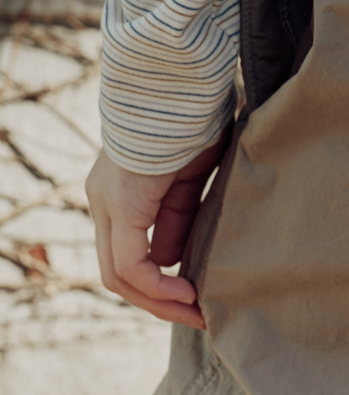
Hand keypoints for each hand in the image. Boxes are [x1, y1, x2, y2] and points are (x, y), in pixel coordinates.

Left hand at [86, 134, 229, 328]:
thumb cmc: (194, 115)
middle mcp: (103, 200)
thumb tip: (171, 262)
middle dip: (158, 301)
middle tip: (198, 315)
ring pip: (118, 275)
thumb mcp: (190, 177)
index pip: (127, 253)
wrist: (181, 78)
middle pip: (117, 272)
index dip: (159, 283)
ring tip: (196, 312)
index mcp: (120, 192)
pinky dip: (158, 286)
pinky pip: (129, 264)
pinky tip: (188, 292)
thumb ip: (179, 215)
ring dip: (158, 301)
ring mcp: (106, 202)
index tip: (198, 296)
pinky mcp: (121, 203)